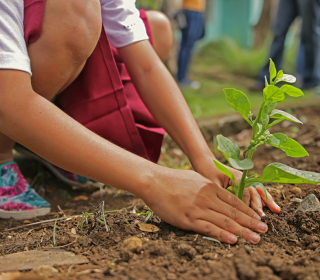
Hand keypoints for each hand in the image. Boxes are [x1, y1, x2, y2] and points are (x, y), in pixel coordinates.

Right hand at [142, 167, 267, 243]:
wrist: (154, 181)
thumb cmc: (173, 179)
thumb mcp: (195, 179)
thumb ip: (209, 187)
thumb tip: (219, 194)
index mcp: (210, 187)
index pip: (234, 201)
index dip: (248, 211)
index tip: (258, 218)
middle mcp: (208, 197)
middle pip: (234, 212)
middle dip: (251, 222)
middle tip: (265, 230)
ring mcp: (199, 208)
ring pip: (225, 221)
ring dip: (242, 231)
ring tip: (256, 238)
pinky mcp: (188, 219)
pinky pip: (208, 228)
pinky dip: (222, 235)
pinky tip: (233, 240)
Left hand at [191, 154, 280, 216]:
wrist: (205, 162)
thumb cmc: (206, 172)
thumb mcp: (212, 183)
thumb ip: (221, 194)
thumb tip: (227, 208)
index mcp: (235, 176)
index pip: (245, 191)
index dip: (247, 203)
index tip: (249, 214)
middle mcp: (242, 177)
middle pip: (254, 190)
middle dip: (260, 203)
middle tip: (262, 216)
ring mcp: (244, 179)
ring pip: (258, 190)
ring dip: (267, 200)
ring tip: (276, 210)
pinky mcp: (243, 182)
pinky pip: (255, 190)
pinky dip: (264, 198)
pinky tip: (271, 206)